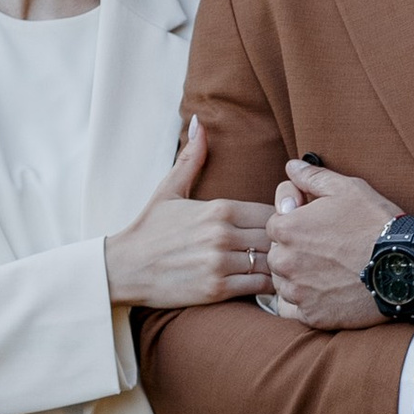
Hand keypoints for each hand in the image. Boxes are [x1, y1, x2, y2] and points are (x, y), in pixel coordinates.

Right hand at [103, 120, 279, 309]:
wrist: (123, 268)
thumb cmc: (149, 230)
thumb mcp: (169, 190)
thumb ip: (191, 159)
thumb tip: (198, 123)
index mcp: (218, 207)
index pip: (273, 210)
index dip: (283, 219)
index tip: (282, 226)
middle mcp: (221, 234)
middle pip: (277, 235)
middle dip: (286, 242)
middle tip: (289, 248)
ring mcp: (219, 263)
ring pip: (272, 261)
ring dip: (280, 264)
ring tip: (283, 266)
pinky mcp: (217, 290)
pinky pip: (260, 287)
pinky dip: (269, 285)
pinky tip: (268, 282)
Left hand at [265, 158, 404, 330]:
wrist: (404, 266)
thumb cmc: (375, 223)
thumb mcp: (347, 188)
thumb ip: (312, 177)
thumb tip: (291, 166)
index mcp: (287, 229)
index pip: (275, 226)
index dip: (296, 225)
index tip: (317, 228)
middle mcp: (285, 262)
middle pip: (277, 256)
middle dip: (294, 252)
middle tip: (326, 251)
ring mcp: (297, 292)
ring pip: (284, 284)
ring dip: (298, 278)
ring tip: (329, 272)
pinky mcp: (312, 316)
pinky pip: (295, 311)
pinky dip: (306, 304)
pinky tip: (328, 293)